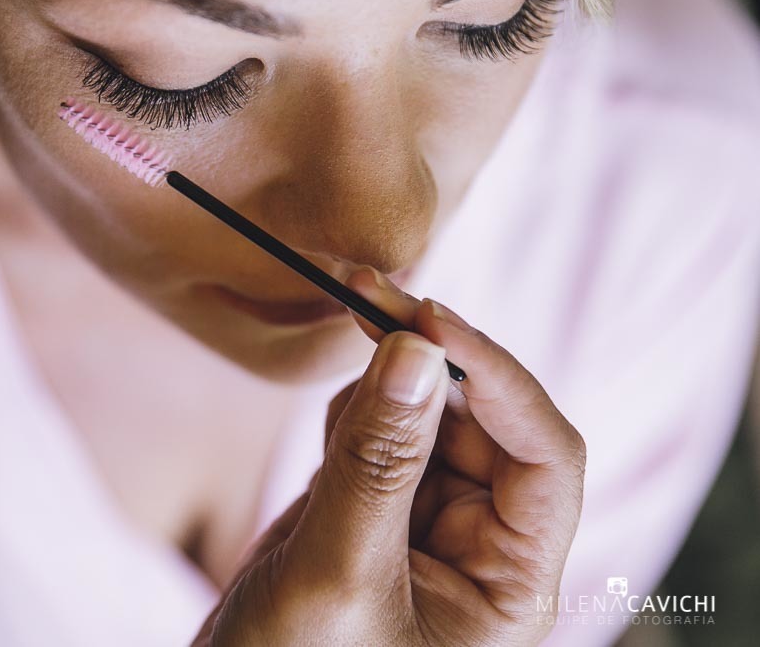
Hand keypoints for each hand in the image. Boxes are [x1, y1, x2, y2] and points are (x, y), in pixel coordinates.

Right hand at [193, 269, 585, 645]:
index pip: (545, 458)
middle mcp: (482, 548)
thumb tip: (415, 350)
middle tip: (366, 292)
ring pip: (430, 416)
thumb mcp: (336, 571)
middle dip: (430, 358)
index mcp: (510, 584)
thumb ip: (377, 462)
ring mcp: (426, 524)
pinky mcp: (375, 508)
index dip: (498, 378)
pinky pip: (383, 432)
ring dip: (388, 379)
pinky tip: (332, 425)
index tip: (430, 320)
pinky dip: (357, 408)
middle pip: (484, 421)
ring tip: (341, 374)